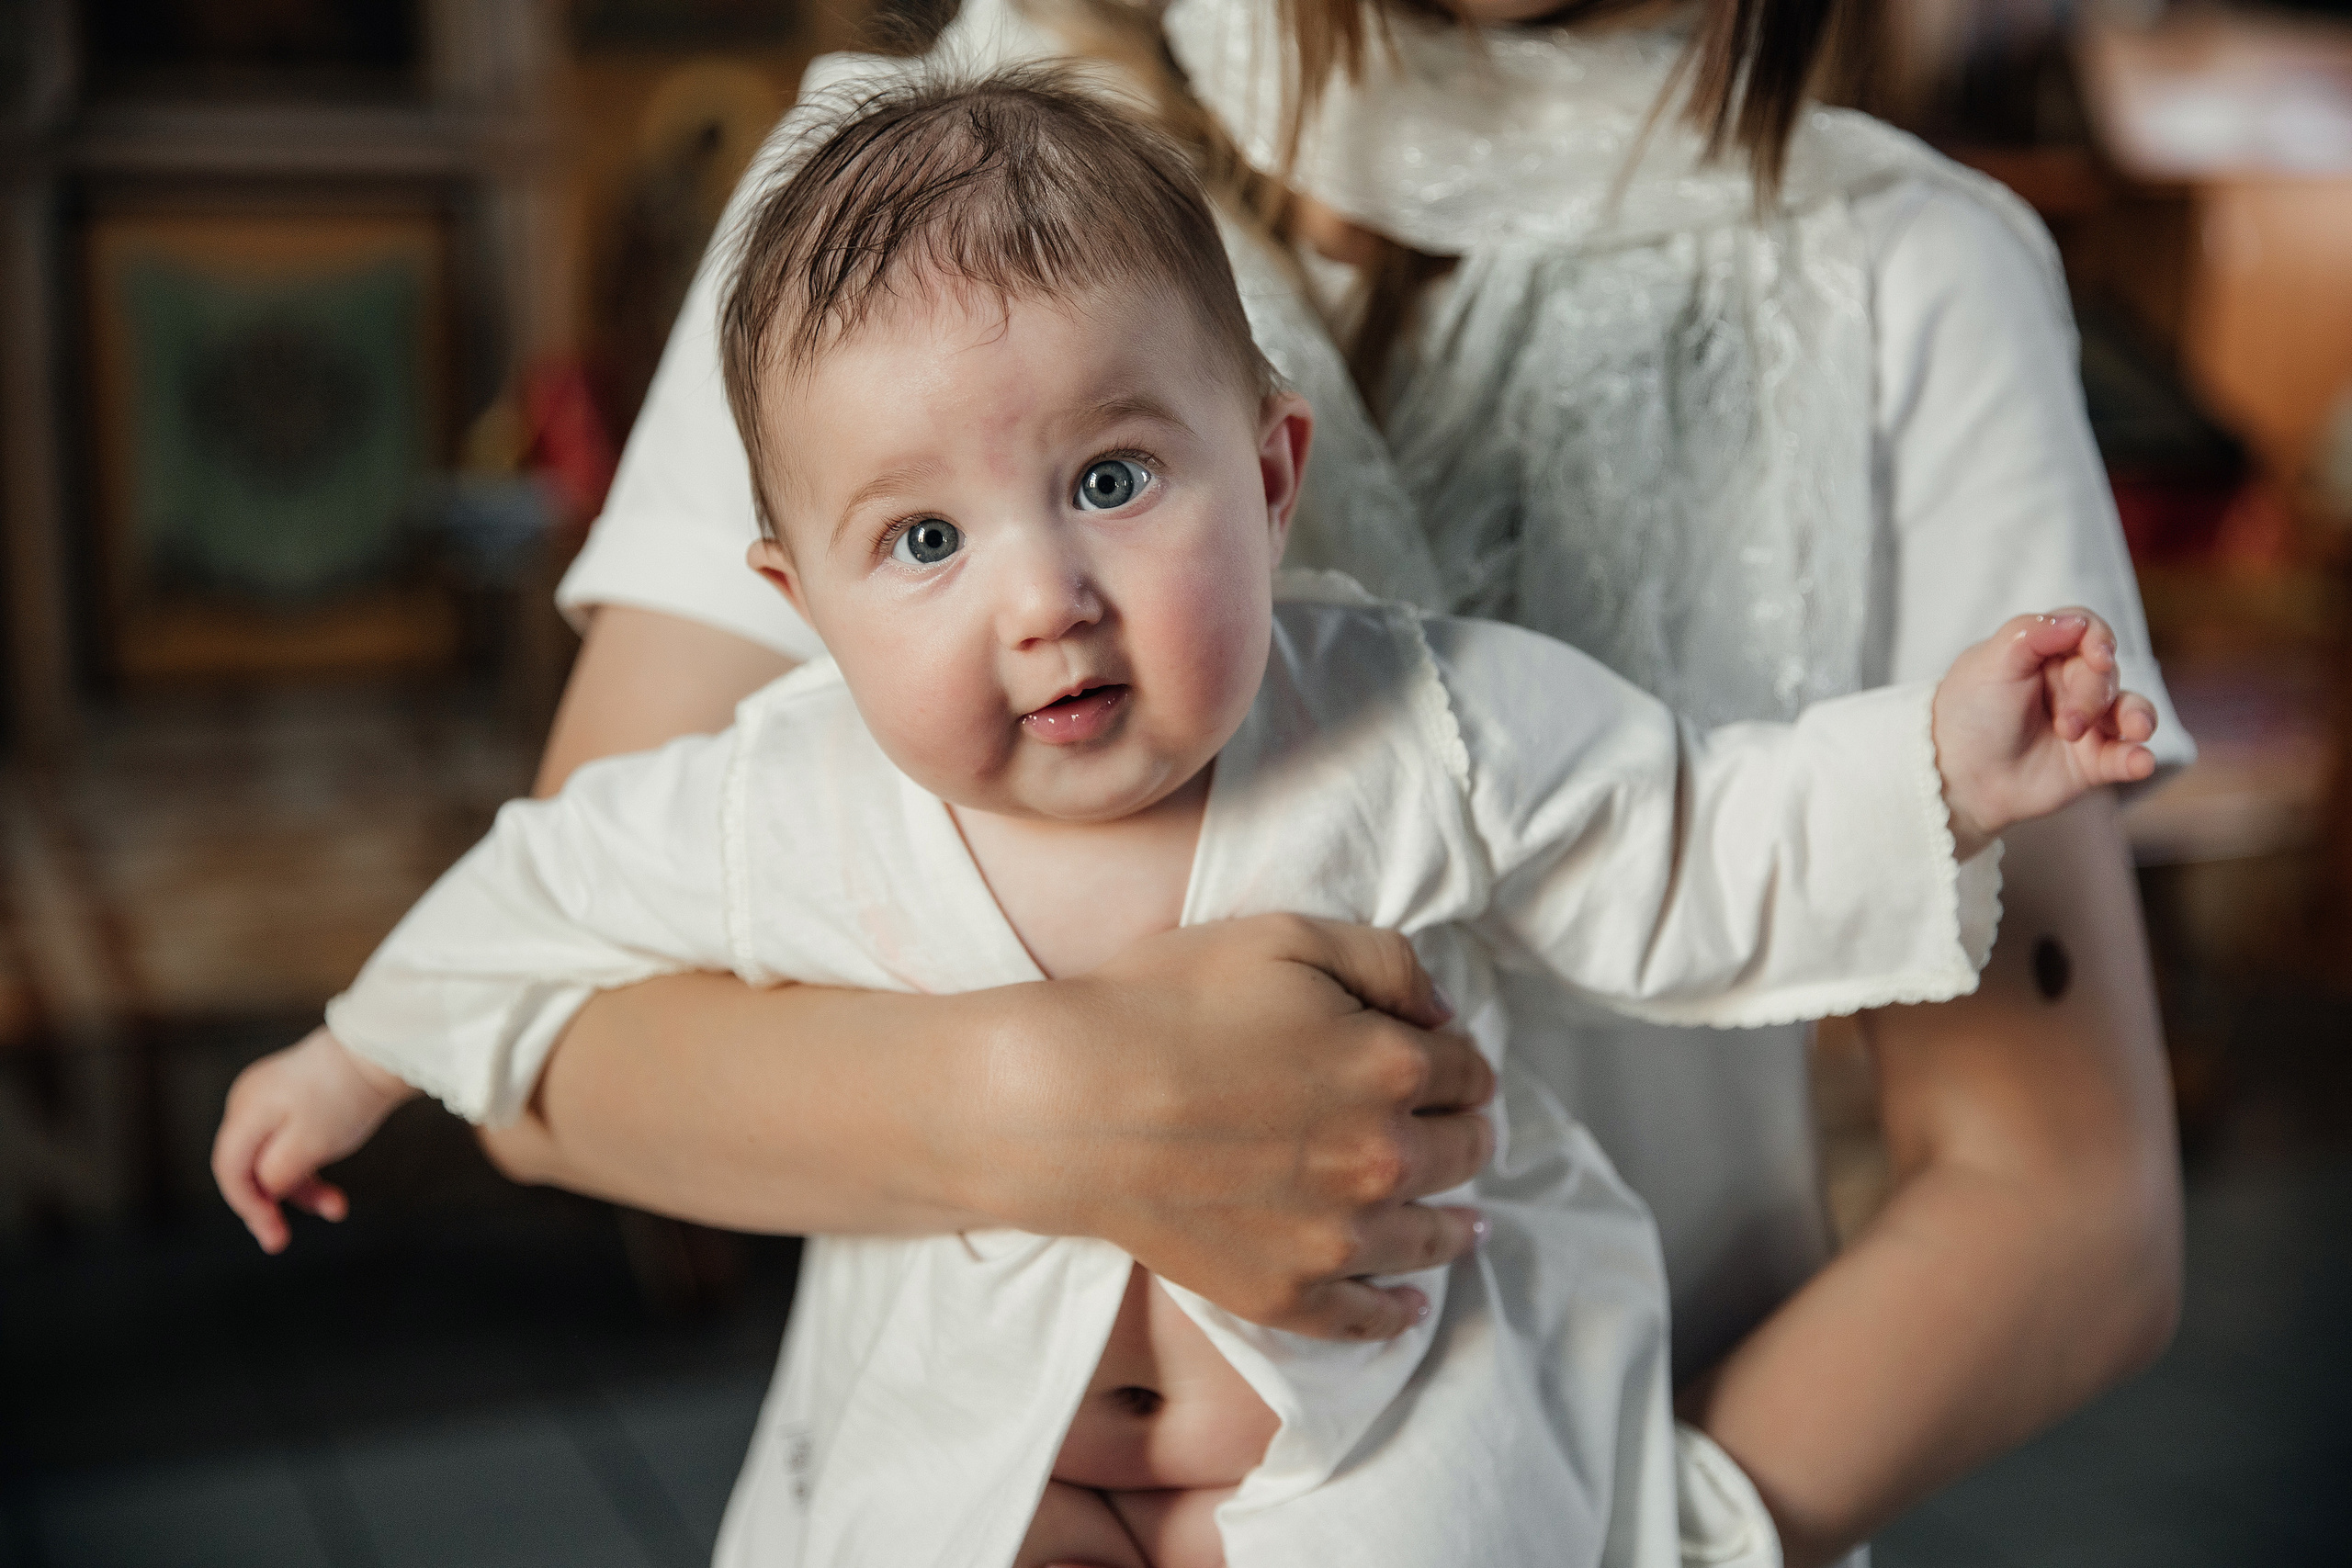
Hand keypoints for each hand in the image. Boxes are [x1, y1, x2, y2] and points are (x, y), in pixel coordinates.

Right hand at [211, 1027, 416, 1252]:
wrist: (382, 1051)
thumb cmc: (346, 1096)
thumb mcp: (309, 1145)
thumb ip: (276, 1174)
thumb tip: (264, 1191)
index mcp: (245, 1111)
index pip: (229, 1170)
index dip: (248, 1207)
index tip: (273, 1236)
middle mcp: (248, 1101)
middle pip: (249, 1165)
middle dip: (274, 1202)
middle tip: (287, 1239)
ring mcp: (271, 1097)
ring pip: (274, 1157)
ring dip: (302, 1187)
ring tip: (337, 1208)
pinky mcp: (295, 1097)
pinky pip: (290, 1141)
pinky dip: (309, 1166)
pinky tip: (332, 1191)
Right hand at [954, 915, 1494, 1342]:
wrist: (1070, 1101)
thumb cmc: (1166, 1003)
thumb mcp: (1283, 936)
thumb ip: (1385, 961)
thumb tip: (1443, 1013)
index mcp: (1392, 1066)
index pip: (1468, 1072)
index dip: (1458, 1062)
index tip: (1441, 1065)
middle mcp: (1383, 1158)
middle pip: (1461, 1153)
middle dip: (1463, 1134)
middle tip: (1453, 1131)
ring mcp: (1337, 1236)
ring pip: (1430, 1238)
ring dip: (1455, 1224)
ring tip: (1465, 1224)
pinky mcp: (1285, 1292)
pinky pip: (1364, 1319)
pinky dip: (1396, 1313)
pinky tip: (1408, 1306)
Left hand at [1931, 609, 2158, 859]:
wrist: (1955, 776)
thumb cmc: (1969, 713)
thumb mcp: (1990, 663)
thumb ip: (2032, 634)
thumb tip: (2080, 622)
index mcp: (2044, 653)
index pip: (2087, 632)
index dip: (2099, 641)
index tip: (2098, 657)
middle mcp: (2069, 684)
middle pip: (2105, 673)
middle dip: (2092, 694)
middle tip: (2066, 723)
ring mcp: (2085, 723)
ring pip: (2131, 709)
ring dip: (2136, 716)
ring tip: (2136, 730)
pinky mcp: (2092, 762)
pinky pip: (2127, 756)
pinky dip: (2139, 758)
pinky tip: (2140, 761)